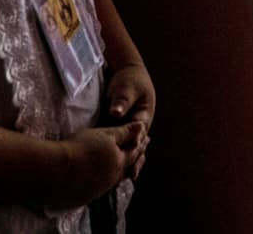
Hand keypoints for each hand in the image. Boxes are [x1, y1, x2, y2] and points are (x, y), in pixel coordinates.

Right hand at [49, 123, 146, 208]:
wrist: (55, 171)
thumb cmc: (80, 148)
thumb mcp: (105, 135)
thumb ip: (125, 132)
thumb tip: (142, 126)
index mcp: (119, 162)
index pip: (135, 152)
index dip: (141, 144)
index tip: (146, 139)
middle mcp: (111, 178)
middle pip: (128, 169)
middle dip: (135, 160)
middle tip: (141, 155)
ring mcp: (98, 189)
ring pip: (115, 180)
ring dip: (121, 173)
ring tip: (124, 169)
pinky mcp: (85, 196)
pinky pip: (100, 188)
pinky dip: (106, 182)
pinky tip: (102, 180)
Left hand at [106, 62, 154, 178]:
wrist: (126, 73)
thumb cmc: (129, 80)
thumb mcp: (127, 88)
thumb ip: (122, 100)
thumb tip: (117, 112)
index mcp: (144, 116)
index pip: (140, 132)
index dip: (136, 142)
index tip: (132, 151)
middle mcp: (138, 126)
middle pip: (138, 146)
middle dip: (136, 160)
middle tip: (132, 175)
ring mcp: (128, 130)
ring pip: (129, 150)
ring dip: (127, 164)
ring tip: (121, 180)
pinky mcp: (117, 132)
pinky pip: (118, 147)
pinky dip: (116, 158)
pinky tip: (108, 172)